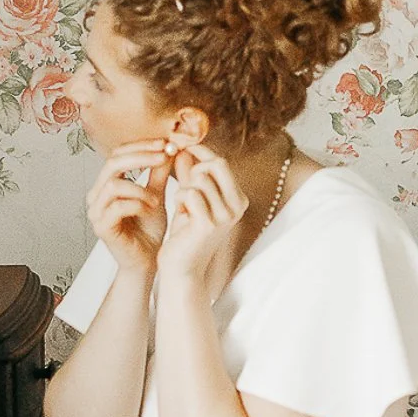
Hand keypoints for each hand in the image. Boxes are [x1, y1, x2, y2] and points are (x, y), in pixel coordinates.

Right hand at [86, 142, 170, 274]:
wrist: (147, 261)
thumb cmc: (148, 230)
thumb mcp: (156, 195)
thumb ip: (159, 173)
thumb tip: (170, 147)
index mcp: (106, 184)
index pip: (118, 153)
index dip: (142, 145)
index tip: (166, 144)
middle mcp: (96, 195)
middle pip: (112, 162)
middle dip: (141, 156)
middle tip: (165, 156)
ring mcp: (96, 211)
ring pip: (114, 184)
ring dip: (140, 188)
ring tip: (156, 198)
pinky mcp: (101, 227)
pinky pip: (117, 207)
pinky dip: (137, 204)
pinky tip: (150, 209)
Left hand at [155, 140, 247, 298]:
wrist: (182, 268)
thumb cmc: (186, 234)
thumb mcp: (190, 199)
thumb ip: (190, 174)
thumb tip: (183, 149)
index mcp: (238, 199)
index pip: (221, 162)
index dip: (200, 152)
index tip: (181, 148)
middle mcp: (237, 206)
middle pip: (215, 164)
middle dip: (193, 170)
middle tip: (183, 188)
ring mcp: (225, 216)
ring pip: (199, 179)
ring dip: (184, 189)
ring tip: (183, 208)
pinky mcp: (209, 224)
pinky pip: (189, 193)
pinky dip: (179, 200)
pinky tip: (181, 215)